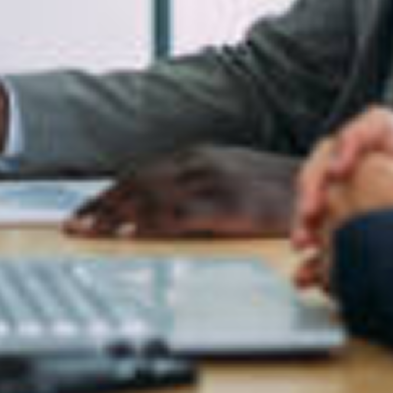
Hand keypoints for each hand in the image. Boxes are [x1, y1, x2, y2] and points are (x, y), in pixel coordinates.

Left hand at [66, 147, 300, 239]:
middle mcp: (198, 163)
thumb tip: (161, 207)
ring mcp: (212, 181)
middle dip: (101, 207)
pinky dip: (151, 225)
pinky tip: (131, 237)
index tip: (83, 212)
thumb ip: (197, 184)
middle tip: (73, 226)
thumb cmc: (276, 189)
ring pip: (151, 198)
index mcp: (197, 156)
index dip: (108, 194)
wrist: (319, 185)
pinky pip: (181, 215)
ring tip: (89, 234)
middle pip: (136, 184)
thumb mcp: (231, 176)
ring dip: (115, 217)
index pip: (139, 174)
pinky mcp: (228, 204)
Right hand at [291, 107, 392, 287]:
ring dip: (305, 220)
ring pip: (323, 201)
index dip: (351, 138)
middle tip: (311, 210)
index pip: (374, 128)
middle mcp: (387, 181)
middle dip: (313, 182)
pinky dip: (311, 260)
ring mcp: (370, 213)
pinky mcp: (363, 247)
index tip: (340, 167)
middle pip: (334, 161)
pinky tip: (310, 273)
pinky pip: (327, 245)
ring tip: (305, 242)